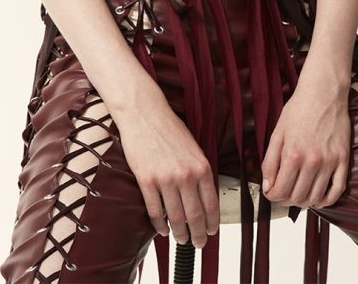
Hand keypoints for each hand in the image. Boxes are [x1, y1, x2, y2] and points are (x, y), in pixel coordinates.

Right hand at [114, 98, 219, 249]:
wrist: (145, 113)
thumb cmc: (170, 128)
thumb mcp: (194, 148)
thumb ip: (200, 171)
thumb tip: (204, 197)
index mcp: (202, 166)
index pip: (211, 204)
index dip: (212, 224)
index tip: (211, 232)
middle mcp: (186, 175)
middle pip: (195, 216)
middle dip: (198, 235)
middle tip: (198, 244)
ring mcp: (165, 179)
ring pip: (176, 217)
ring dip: (179, 233)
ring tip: (181, 239)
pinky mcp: (146, 180)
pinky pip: (155, 211)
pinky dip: (160, 224)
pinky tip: (162, 230)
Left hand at [260, 75, 350, 209]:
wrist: (323, 92)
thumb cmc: (299, 109)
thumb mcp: (277, 132)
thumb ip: (270, 161)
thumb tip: (268, 186)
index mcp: (292, 154)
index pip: (280, 191)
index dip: (272, 196)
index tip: (271, 193)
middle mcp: (312, 161)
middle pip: (297, 197)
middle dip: (286, 200)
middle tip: (283, 193)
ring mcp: (330, 162)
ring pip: (316, 197)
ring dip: (304, 201)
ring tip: (298, 194)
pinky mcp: (343, 160)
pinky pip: (337, 190)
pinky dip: (327, 200)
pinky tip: (319, 197)